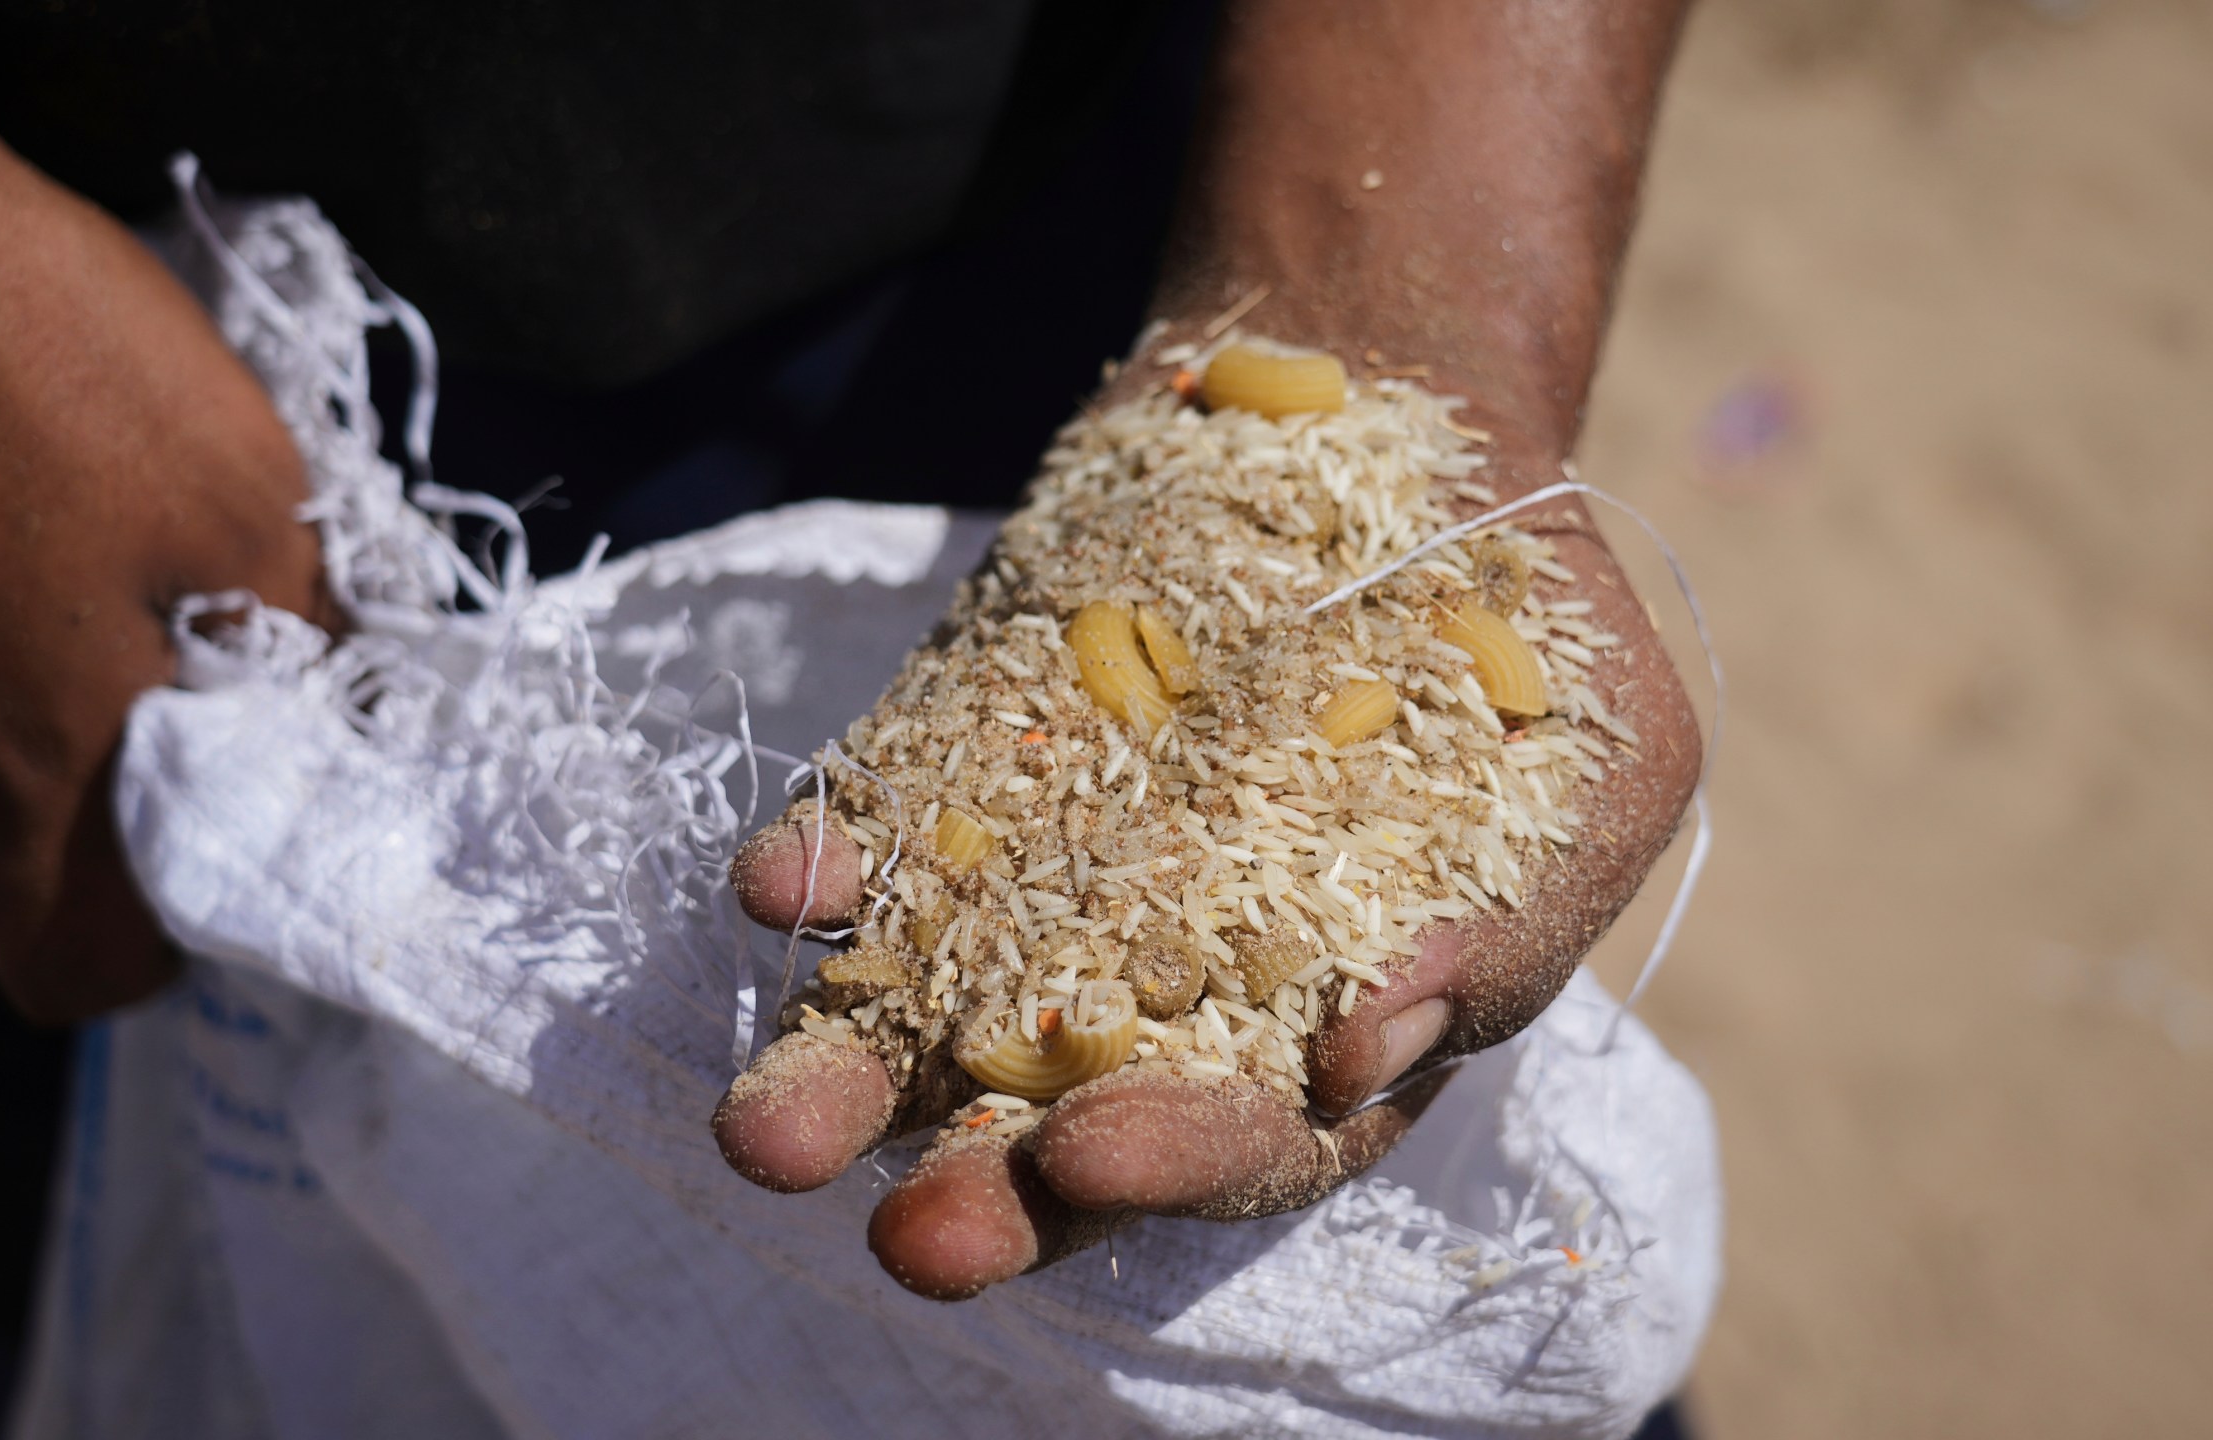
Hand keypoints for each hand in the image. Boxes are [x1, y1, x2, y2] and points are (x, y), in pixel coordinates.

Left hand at [712, 376, 1698, 1295]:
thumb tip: (1362, 1052)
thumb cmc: (1512, 627)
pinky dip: (823, 874)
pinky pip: (870, 849)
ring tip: (766, 1135)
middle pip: (1058, 1127)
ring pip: (926, 1020)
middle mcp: (1161, 988)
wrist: (1370, 417)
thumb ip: (1502, 928)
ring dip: (844, 1081)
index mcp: (1325, 1027)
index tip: (1095, 1159)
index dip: (1174, 1163)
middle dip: (986, 1192)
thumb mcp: (1591, 766)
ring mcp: (1040, 885)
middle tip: (916, 1236)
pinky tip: (782, 889)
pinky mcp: (953, 778)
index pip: (1243, 1139)